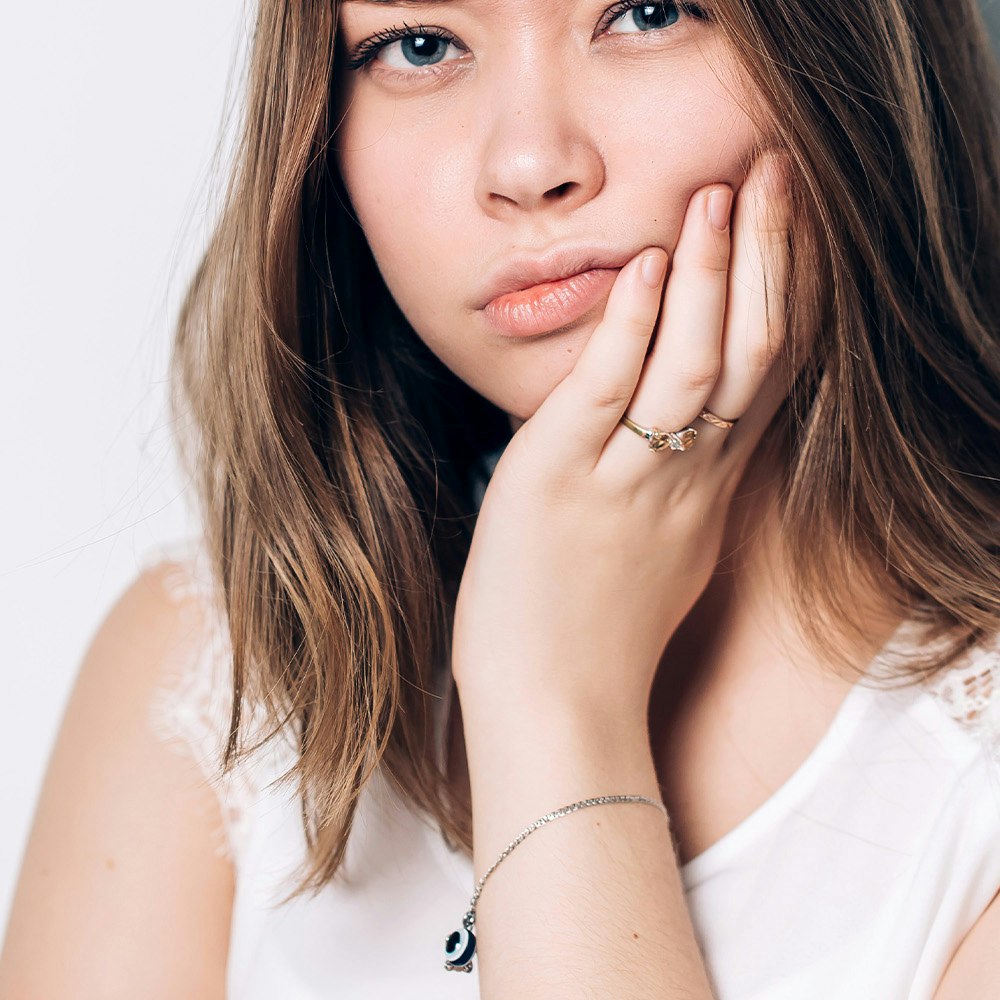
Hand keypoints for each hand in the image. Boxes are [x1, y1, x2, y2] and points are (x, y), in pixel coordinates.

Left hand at [452, 152, 795, 727]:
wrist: (555, 710)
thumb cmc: (595, 637)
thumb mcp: (662, 556)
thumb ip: (676, 489)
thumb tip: (672, 437)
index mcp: (709, 494)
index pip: (769, 377)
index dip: (788, 294)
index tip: (792, 228)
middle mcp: (686, 481)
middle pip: (752, 355)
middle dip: (770, 260)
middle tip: (777, 174)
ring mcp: (627, 482)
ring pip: (697, 368)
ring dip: (713, 275)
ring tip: (721, 195)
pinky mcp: (558, 483)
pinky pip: (609, 394)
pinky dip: (634, 328)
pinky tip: (647, 269)